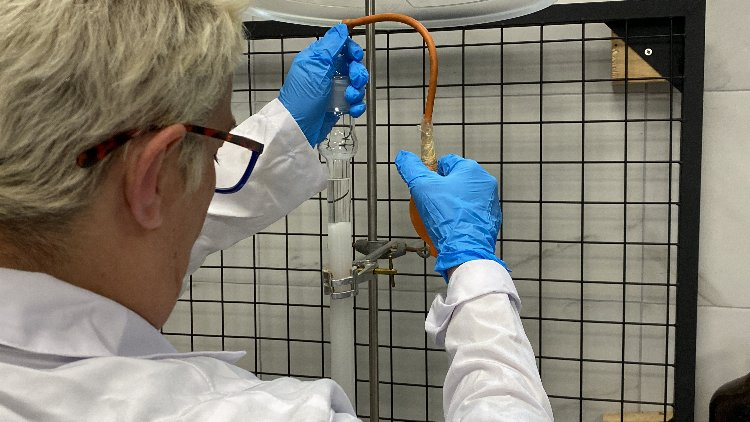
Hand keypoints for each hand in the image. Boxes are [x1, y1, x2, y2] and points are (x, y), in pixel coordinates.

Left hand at [278, 24, 368, 146]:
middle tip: (355, 81)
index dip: (352, 51)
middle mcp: (327, 72)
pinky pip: (355, 100)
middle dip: (358, 73)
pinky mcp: (338, 104)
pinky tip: (352, 109)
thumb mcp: (317, 67)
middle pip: (353, 65)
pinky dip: (357, 105)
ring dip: (358, 91)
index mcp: (319, 59)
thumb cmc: (302, 98)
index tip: (355, 58)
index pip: (342, 46)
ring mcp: (333, 89)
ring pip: (356, 83)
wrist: (299, 128)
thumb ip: (331, 46)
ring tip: (350, 99)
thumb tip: (341, 29)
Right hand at [395, 151, 506, 279]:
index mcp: (471, 170)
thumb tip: (404, 156)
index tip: (424, 188)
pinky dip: (460, 218)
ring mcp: (490, 202)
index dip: (431, 174)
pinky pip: (470, 214)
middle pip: (455, 180)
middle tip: (430, 205)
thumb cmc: (447, 217)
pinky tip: (451, 228)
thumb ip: (412, 168)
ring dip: (451, 204)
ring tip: (440, 219)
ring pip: (463, 198)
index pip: (446, 162)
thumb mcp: (422, 188)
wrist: (465, 250)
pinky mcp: (491, 220)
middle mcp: (485, 183)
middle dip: (441, 190)